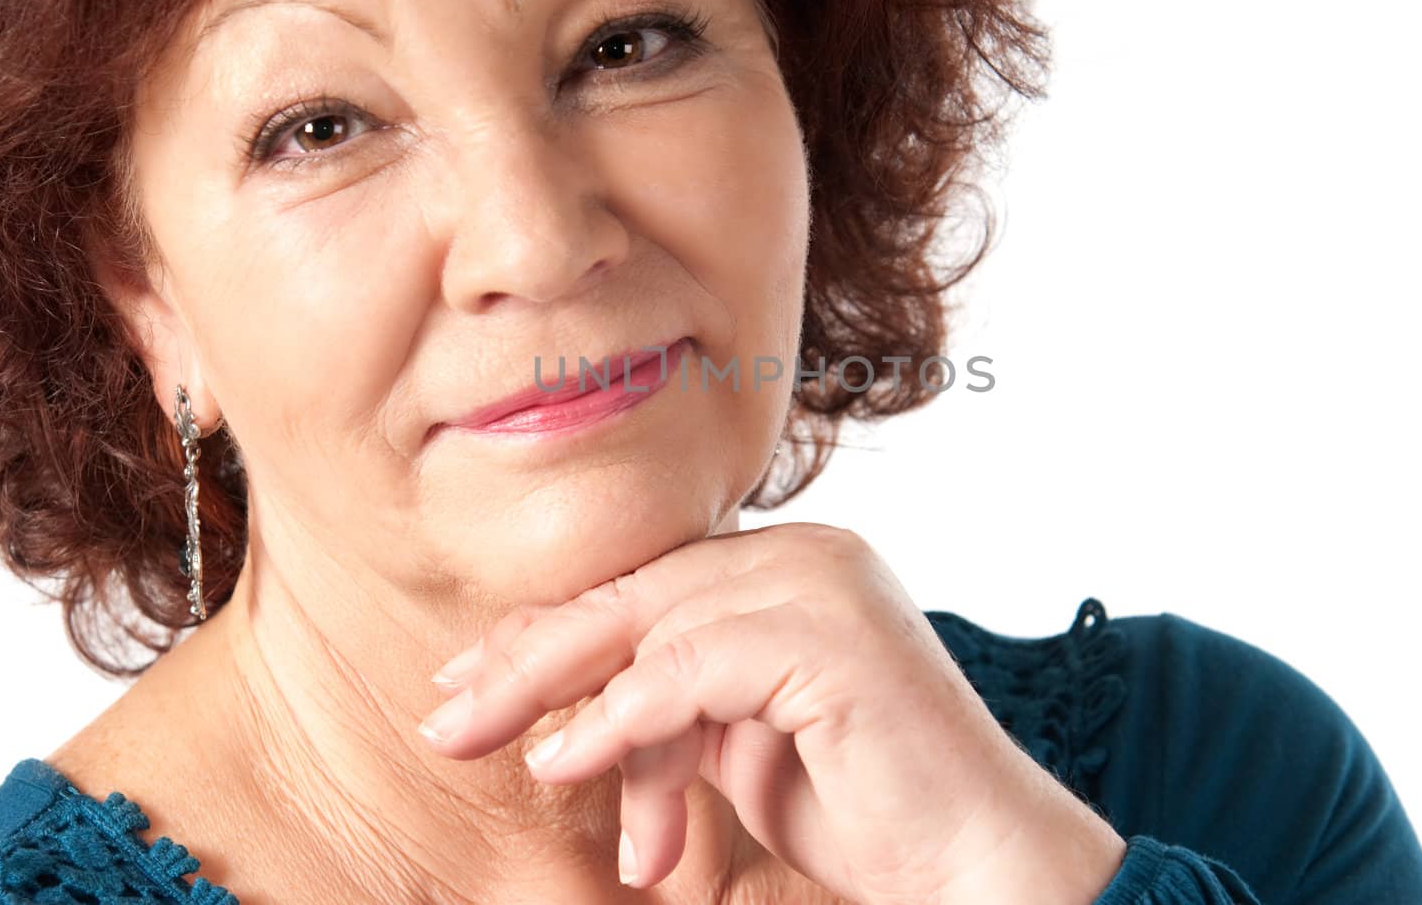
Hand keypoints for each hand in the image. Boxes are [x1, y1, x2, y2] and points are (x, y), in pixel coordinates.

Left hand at [415, 521, 1125, 904]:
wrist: (976, 866)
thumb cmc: (869, 817)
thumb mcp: (737, 750)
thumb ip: (670, 707)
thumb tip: (562, 713)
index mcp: (792, 567)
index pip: (649, 588)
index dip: (554, 633)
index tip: (471, 679)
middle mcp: (808, 555)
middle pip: (637, 597)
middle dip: (533, 659)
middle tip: (446, 716)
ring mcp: (823, 583)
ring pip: (654, 628)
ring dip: (579, 710)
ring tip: (516, 766)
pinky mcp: (828, 631)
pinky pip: (687, 669)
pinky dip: (621, 720)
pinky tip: (568, 761)